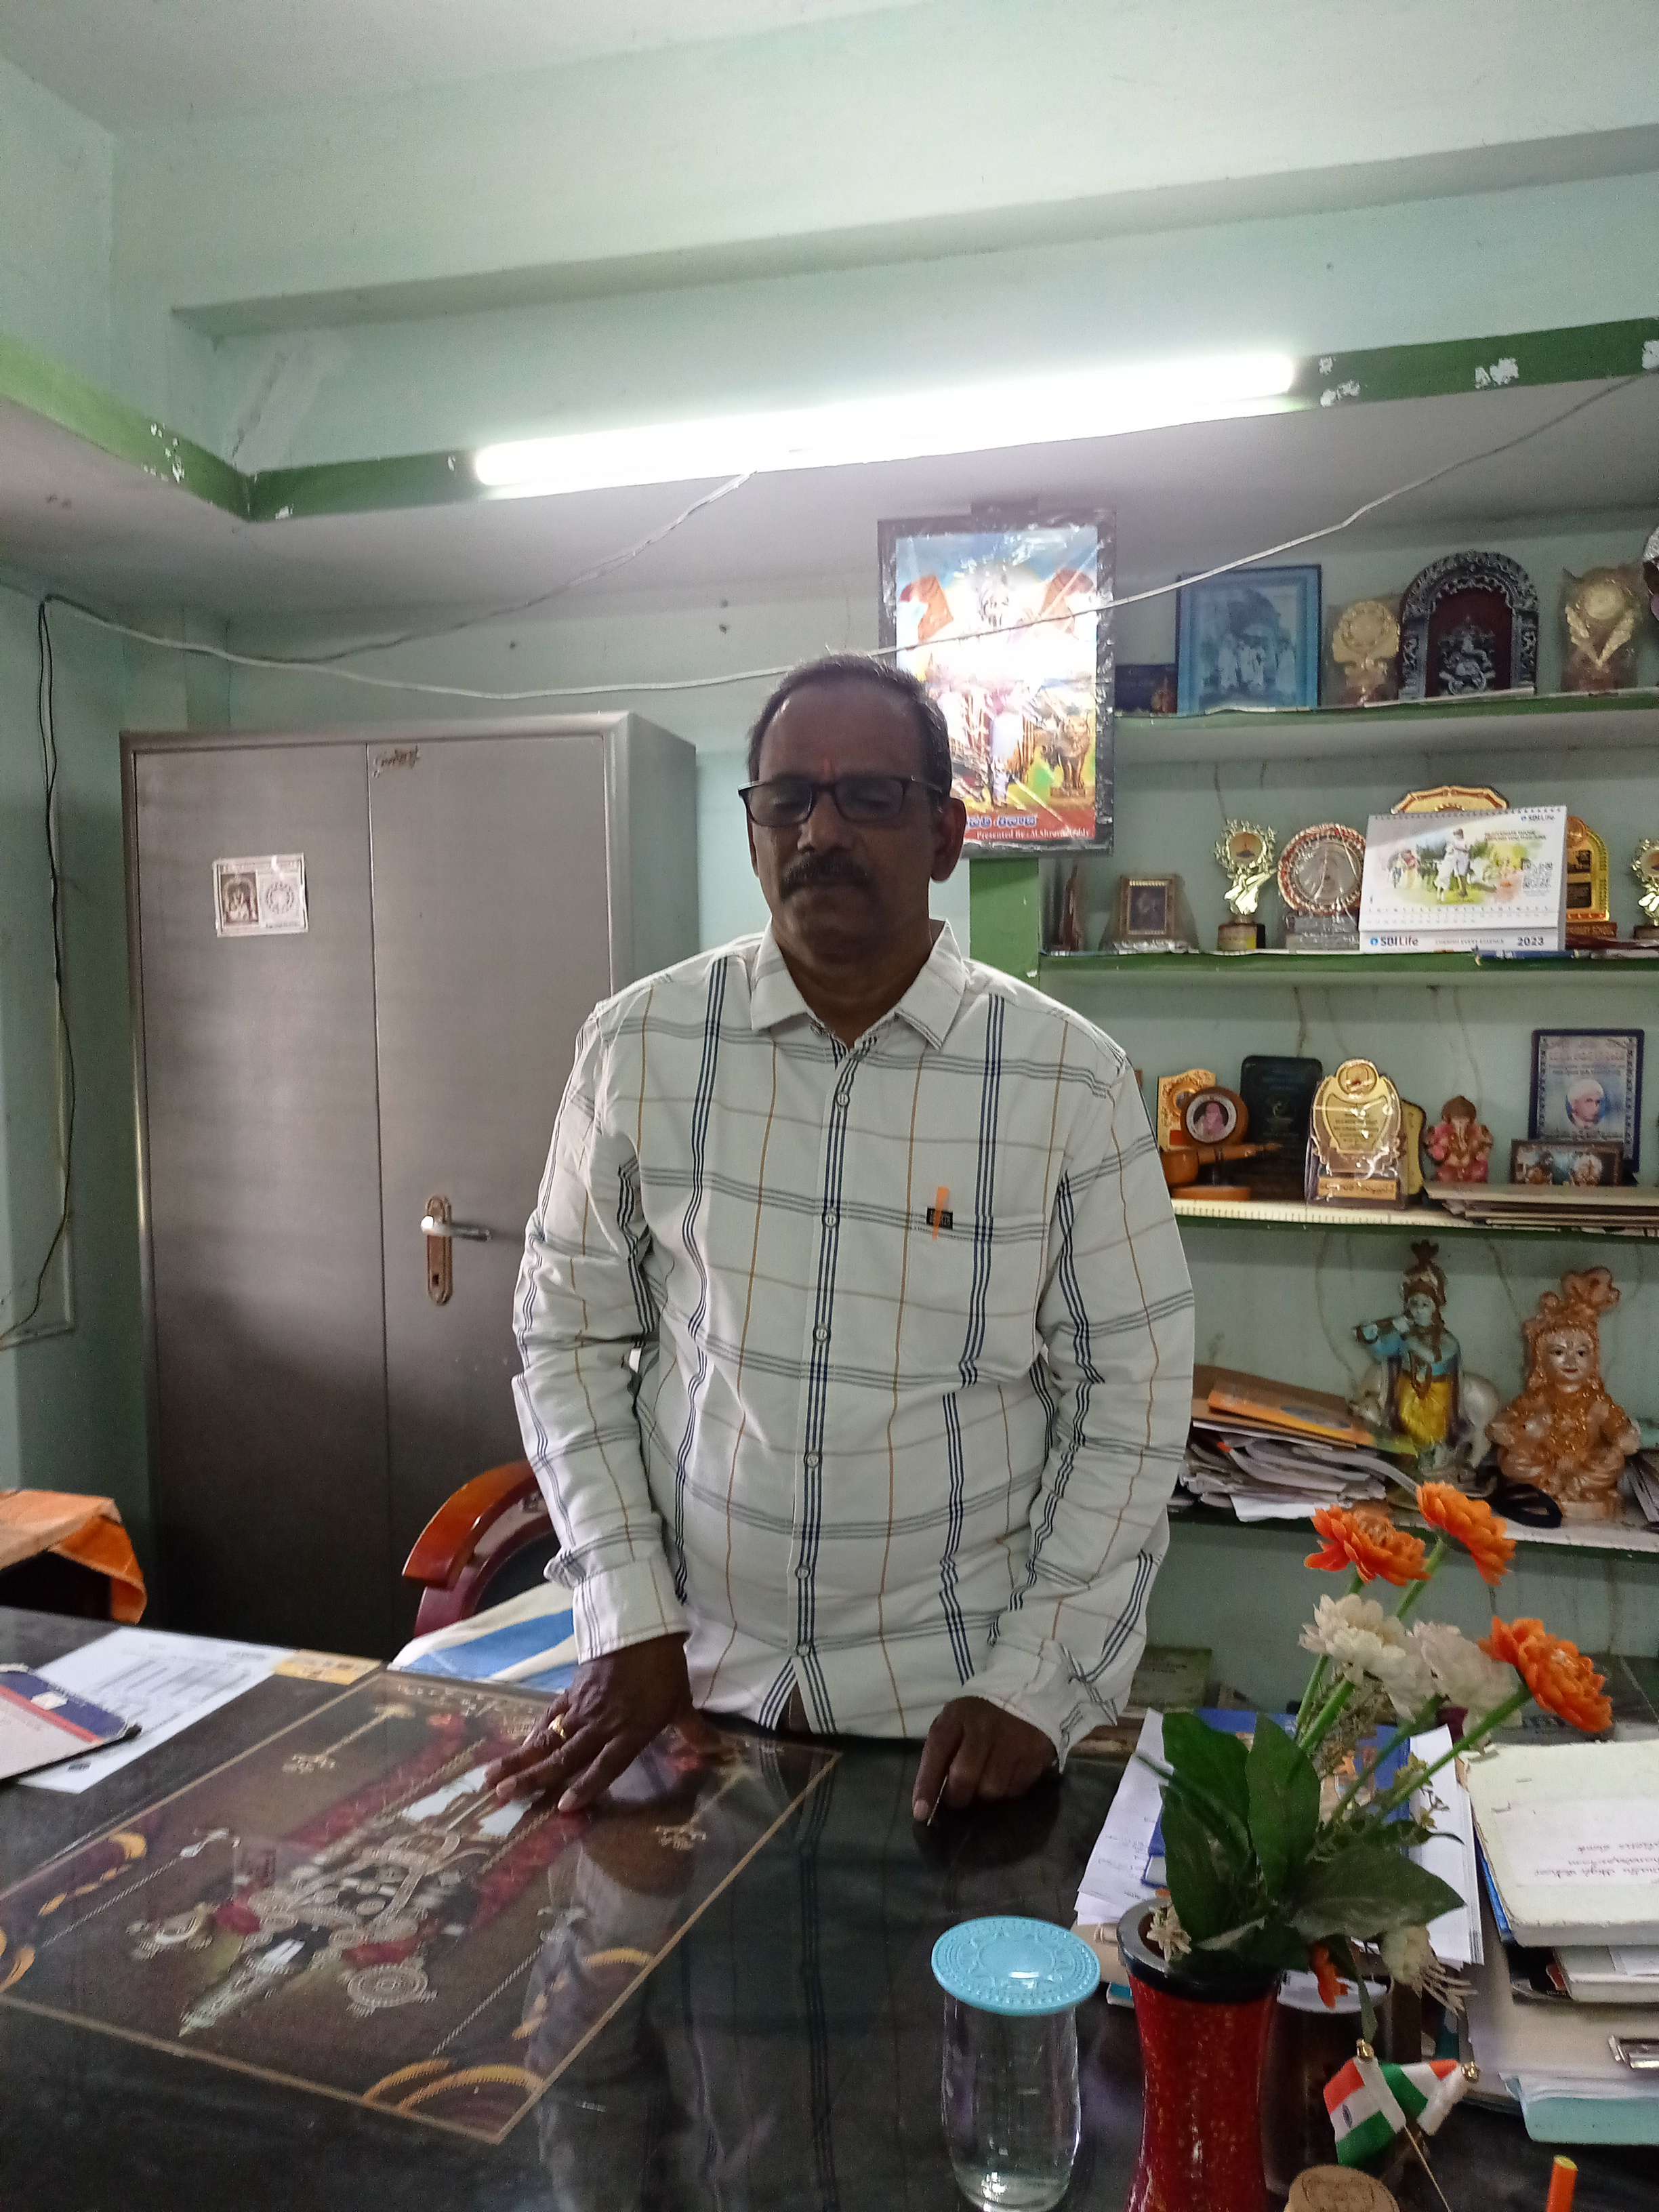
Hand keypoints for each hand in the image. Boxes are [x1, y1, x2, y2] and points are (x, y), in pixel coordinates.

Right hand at [483, 1634, 690, 1812]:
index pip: (605, 1765)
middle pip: (564, 1756)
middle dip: (533, 1779)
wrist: (641, 1626)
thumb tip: (721, 1752)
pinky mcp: (572, 1692)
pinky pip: (550, 1717)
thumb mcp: (682, 1700)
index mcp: (630, 1731)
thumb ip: (694, 1731)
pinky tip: (519, 1747)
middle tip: (503, 1797)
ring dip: (520, 1759)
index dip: (586, 1786)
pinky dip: (534, 1733)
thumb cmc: (664, 1668)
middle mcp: (601, 1724)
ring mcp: (582, 1709)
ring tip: (491, 1779)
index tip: (562, 1808)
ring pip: (548, 1740)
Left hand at [911, 1697, 1055, 1819]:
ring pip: (991, 1789)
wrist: (1025, 1694)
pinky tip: (1006, 1777)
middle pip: (965, 1777)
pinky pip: (1015, 1789)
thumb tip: (927, 1797)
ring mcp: (1012, 1740)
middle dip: (957, 1797)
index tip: (921, 1813)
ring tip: (984, 1783)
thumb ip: (941, 1752)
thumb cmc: (979, 1716)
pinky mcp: (1035, 1754)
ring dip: (984, 1795)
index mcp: (958, 1716)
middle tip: (958, 1798)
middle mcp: (984, 1727)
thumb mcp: (955, 1721)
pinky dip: (1007, 1791)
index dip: (927, 1785)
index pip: (937, 1752)